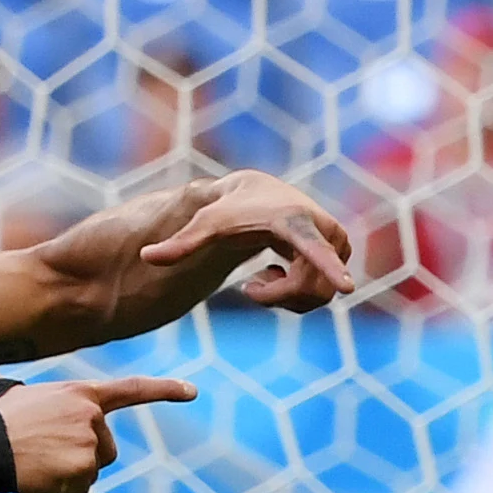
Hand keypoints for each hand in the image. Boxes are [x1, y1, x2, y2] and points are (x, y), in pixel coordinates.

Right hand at [0, 376, 198, 492]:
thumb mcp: (0, 394)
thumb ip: (2, 385)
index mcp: (81, 393)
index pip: (132, 390)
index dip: (165, 390)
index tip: (193, 391)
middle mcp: (92, 415)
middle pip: (106, 449)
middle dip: (82, 458)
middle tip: (45, 454)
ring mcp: (90, 442)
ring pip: (92, 472)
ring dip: (68, 475)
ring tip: (38, 465)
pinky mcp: (83, 469)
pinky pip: (79, 492)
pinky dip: (61, 492)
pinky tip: (39, 480)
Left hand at [139, 173, 356, 311]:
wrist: (258, 196)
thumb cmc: (229, 212)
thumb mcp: (205, 227)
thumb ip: (180, 244)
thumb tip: (146, 256)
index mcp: (296, 223)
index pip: (316, 249)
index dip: (330, 268)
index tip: (347, 287)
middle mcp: (326, 231)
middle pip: (313, 287)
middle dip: (278, 297)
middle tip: (249, 287)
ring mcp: (336, 245)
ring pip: (319, 294)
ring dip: (285, 297)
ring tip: (263, 277)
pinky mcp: (339, 254)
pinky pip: (322, 292)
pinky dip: (294, 294)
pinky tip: (276, 275)